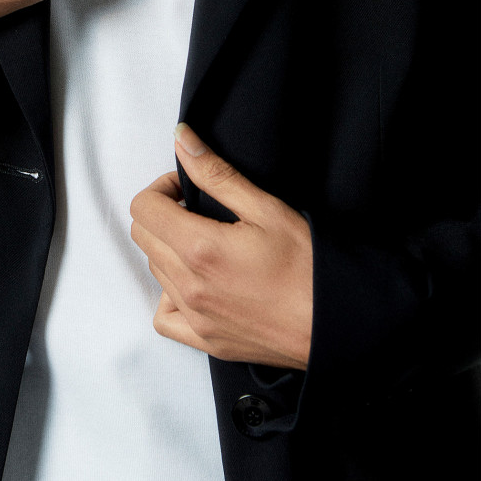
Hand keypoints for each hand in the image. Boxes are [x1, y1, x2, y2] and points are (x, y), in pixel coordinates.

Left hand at [129, 123, 312, 370]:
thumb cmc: (308, 264)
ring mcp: (196, 318)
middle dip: (163, 213)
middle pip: (143, 237)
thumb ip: (215, 173)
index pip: (143, 208)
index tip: (189, 189)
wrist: (337, 322)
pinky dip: (170, 295)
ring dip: (169, 248)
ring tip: (207, 241)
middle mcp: (189, 287)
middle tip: (198, 210)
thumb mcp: (264, 207)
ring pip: (155, 271)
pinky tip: (196, 282)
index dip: (162, 188)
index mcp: (200, 249)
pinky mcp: (207, 341)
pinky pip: (165, 317)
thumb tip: (181, 139)